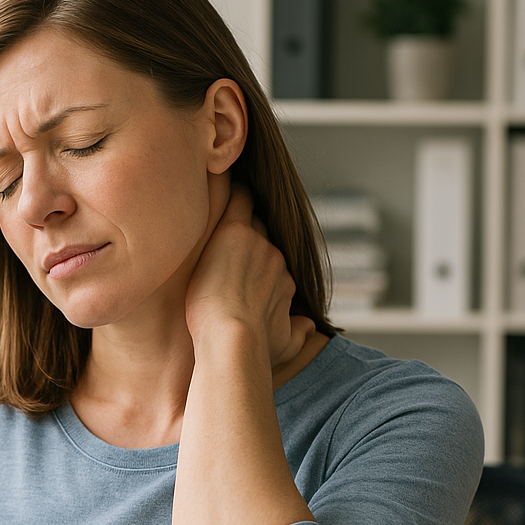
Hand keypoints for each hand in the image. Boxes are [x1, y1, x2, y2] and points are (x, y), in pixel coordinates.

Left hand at [186, 187, 313, 369]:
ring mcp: (256, 241)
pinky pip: (237, 198)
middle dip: (247, 226)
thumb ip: (298, 334)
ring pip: (249, 212)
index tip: (239, 253)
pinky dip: (228, 187)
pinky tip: (215, 175)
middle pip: (261, 230)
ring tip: (216, 191)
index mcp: (282, 278)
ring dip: (237, 205)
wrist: (234, 339)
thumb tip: (310, 327)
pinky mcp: (235, 231)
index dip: (254, 252)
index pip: (269, 255)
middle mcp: (274, 255)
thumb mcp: (283, 345)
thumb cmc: (253, 350)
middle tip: (225, 222)